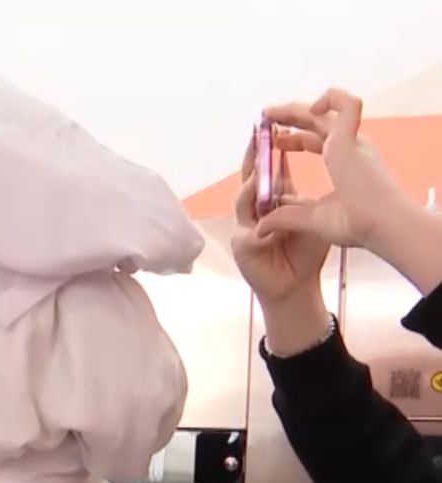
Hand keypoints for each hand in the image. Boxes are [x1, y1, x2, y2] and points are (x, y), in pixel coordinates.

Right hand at [232, 132, 336, 355]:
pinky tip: (258, 194)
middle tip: (260, 130)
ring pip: (245, 197)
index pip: (270, 169)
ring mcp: (245, 227)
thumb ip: (300, 197)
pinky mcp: (242, 245)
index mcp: (273, 201)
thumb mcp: (310, 217)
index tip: (274, 125)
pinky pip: (246, 226)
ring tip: (259, 159)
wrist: (296, 287)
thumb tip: (300, 171)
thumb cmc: (305, 254)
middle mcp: (255, 211)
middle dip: (255, 154)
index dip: (270, 148)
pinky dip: (252, 211)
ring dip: (252, 178)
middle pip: (252, 176)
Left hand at [259, 90, 411, 252]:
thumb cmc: (357, 225)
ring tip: (269, 111)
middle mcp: (350, 149)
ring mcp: (352, 142)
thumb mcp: (311, 219)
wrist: (379, 226)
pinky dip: (332, 98)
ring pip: (324, 113)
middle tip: (265, 116)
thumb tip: (261, 225)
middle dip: (290, 118)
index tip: (273, 140)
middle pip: (315, 124)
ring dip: (295, 109)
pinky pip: (347, 104)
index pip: (313, 142)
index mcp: (343, 164)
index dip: (292, 139)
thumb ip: (286, 216)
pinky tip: (308, 108)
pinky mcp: (352, 139)